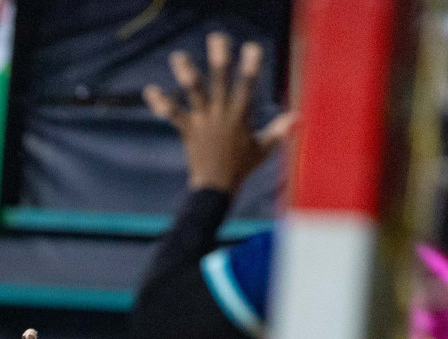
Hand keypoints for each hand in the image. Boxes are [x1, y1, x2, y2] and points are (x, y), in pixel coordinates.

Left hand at [142, 32, 294, 193]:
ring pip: (195, 95)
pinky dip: (162, 104)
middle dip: (219, 61)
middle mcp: (221, 115)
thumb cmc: (241, 169)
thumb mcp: (264, 149)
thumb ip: (279, 130)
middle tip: (216, 39)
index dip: (250, 67)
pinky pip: (174, 115)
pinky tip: (150, 90)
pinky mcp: (188, 131)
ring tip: (178, 56)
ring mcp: (203, 122)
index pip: (248, 87)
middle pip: (220, 84)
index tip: (252, 48)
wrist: (216, 190)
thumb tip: (298, 117)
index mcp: (240, 116)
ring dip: (187, 75)